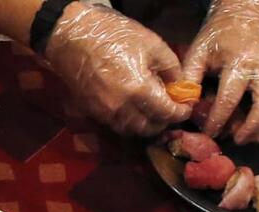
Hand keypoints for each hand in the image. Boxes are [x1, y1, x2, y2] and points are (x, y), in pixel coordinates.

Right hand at [44, 3, 190, 136]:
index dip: (180, 113)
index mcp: (139, 90)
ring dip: (146, 125)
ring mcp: (104, 112)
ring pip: (131, 130)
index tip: (186, 108)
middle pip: (149, 128)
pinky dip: (129, 122)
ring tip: (153, 112)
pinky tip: (134, 109)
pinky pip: (116, 124)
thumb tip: (180, 85)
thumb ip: (170, 68)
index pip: (166, 113)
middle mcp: (121, 108)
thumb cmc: (113, 36)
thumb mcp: (151, 43)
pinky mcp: (92, 111)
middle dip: (164, 122)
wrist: (72, 38)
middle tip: (171, 111)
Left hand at [182, 0, 258, 144]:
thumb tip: (184, 105)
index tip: (211, 133)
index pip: (230, 97)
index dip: (219, 119)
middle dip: (253, 126)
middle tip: (240, 140)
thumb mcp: (199, 52)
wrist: (248, 12)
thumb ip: (189, 78)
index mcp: (240, 61)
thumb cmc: (220, 36)